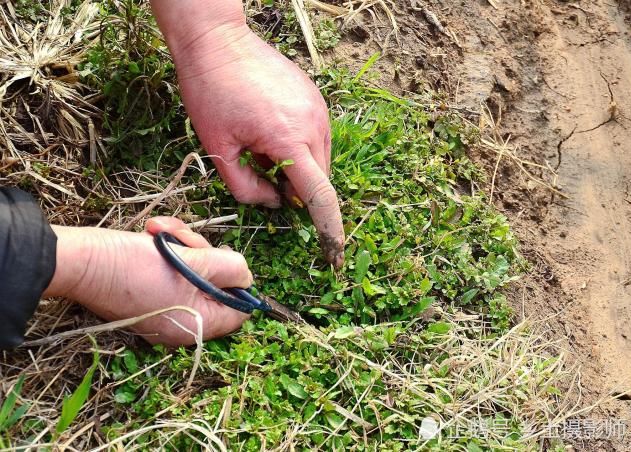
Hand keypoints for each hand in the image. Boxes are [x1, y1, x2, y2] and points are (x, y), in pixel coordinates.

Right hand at [45, 218, 250, 345]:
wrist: (77, 260)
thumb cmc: (131, 267)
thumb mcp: (190, 263)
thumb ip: (228, 269)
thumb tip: (248, 277)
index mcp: (195, 325)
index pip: (238, 312)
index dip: (238, 284)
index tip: (225, 260)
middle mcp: (181, 323)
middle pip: (216, 284)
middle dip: (202, 253)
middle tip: (184, 239)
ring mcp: (163, 307)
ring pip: (193, 269)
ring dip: (181, 244)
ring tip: (158, 231)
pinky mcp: (148, 291)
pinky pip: (171, 269)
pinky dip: (165, 249)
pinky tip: (151, 232)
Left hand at [150, 0, 344, 266]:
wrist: (217, 42)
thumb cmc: (210, 92)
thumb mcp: (219, 149)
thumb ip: (247, 188)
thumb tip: (274, 203)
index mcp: (290, 140)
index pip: (321, 198)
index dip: (330, 231)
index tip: (335, 256)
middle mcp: (314, 125)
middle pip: (319, 180)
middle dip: (298, 192)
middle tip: (260, 173)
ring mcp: (319, 109)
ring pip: (319, 160)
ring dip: (298, 168)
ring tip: (260, 144)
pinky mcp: (315, 99)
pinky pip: (316, 137)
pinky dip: (299, 147)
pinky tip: (268, 130)